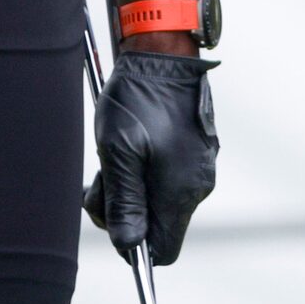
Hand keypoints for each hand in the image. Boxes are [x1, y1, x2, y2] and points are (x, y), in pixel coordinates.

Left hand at [85, 47, 218, 265]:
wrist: (163, 54)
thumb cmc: (137, 100)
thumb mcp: (118, 152)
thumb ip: (124, 203)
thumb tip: (130, 245)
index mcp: (182, 189)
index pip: (164, 249)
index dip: (135, 246)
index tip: (111, 219)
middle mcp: (198, 183)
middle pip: (158, 226)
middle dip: (126, 211)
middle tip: (104, 179)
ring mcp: (200, 166)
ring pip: (159, 201)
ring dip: (132, 189)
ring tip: (115, 157)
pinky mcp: (196, 151)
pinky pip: (168, 179)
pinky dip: (146, 172)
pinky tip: (133, 147)